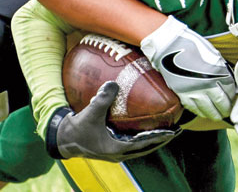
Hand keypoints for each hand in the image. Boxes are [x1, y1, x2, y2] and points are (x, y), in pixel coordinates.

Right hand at [47, 81, 178, 160]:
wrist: (62, 139)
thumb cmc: (77, 129)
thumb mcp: (91, 113)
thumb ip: (103, 98)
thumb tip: (114, 84)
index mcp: (117, 149)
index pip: (144, 144)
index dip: (159, 138)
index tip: (173, 132)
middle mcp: (119, 153)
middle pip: (146, 148)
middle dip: (161, 139)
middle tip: (175, 130)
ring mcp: (115, 152)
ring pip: (139, 147)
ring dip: (152, 139)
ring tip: (164, 129)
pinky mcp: (111, 147)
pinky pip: (131, 143)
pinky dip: (140, 137)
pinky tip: (144, 127)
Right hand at [141, 16, 235, 119]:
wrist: (168, 45)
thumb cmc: (191, 45)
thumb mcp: (212, 53)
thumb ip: (221, 68)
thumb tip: (228, 80)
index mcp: (217, 71)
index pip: (230, 90)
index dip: (232, 96)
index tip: (232, 98)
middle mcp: (207, 83)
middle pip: (221, 103)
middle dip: (226, 109)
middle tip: (227, 111)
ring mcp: (194, 90)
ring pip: (208, 109)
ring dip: (214, 114)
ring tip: (217, 115)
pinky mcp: (181, 93)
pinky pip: (193, 108)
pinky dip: (200, 112)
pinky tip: (203, 112)